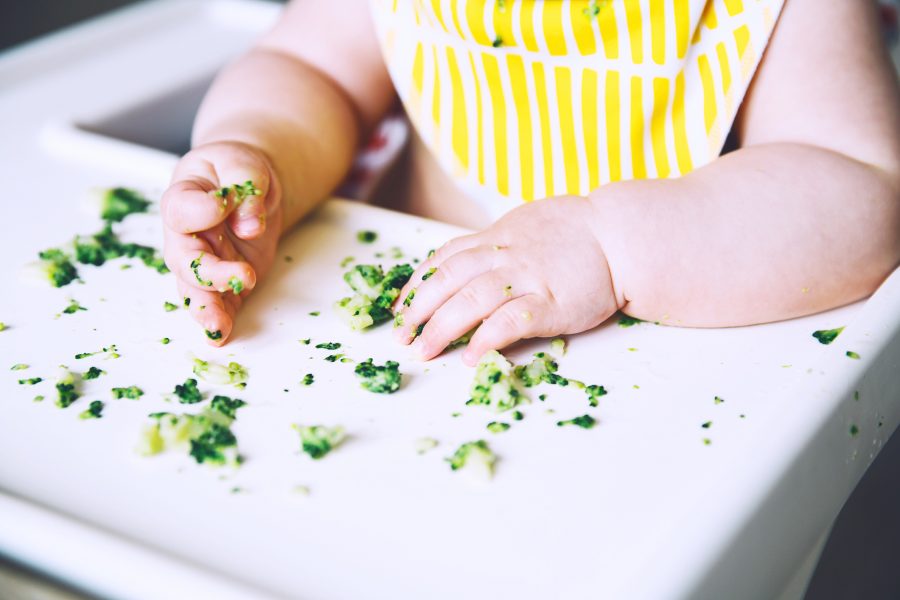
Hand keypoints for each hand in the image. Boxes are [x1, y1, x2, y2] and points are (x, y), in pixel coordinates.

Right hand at [161, 141, 282, 344]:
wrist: (247, 185)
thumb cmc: (237, 169)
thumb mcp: (244, 163)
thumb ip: (245, 185)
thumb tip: (249, 223)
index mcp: (184, 197)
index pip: (181, 209)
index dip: (200, 211)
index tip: (222, 206)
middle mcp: (185, 234)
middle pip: (184, 259)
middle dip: (209, 273)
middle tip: (242, 277)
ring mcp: (203, 260)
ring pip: (194, 289)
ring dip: (206, 309)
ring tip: (219, 326)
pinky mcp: (224, 280)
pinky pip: (218, 302)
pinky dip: (220, 319)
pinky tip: (222, 334)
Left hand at [393, 195, 621, 364]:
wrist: (620, 235)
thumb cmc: (574, 233)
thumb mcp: (524, 226)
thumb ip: (494, 245)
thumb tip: (462, 265)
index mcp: (494, 238)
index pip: (442, 260)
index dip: (416, 286)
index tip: (399, 309)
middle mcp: (503, 256)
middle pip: (447, 281)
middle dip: (419, 311)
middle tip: (402, 337)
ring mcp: (526, 278)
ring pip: (470, 301)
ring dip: (442, 327)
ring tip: (425, 351)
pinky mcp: (551, 303)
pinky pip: (510, 321)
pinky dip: (487, 340)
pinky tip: (471, 358)